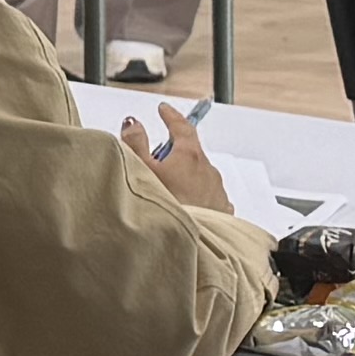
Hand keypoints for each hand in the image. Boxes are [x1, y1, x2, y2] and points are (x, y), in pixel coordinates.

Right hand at [116, 105, 233, 214]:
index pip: (181, 126)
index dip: (170, 116)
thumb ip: (135, 142)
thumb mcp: (142, 170)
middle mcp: (208, 170)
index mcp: (190, 156)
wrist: (192, 245)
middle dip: (174, 153)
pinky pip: (208, 196)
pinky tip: (185, 207)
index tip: (164, 110)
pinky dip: (196, 196)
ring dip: (185, 178)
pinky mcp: (222, 210)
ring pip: (199, 176)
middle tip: (156, 161)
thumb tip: (133, 123)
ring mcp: (217, 191)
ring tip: (167, 192)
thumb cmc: (167, 207)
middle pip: (190, 153)